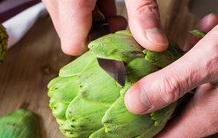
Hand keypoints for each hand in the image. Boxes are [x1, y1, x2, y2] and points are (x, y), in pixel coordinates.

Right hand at [41, 0, 167, 55]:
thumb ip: (142, 11)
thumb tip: (155, 45)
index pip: (74, 45)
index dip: (97, 49)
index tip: (117, 40)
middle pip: (70, 37)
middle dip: (95, 36)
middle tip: (117, 21)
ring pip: (67, 25)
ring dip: (90, 23)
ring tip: (110, 7)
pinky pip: (65, 12)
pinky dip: (84, 12)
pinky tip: (101, 0)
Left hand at [124, 14, 217, 137]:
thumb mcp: (207, 63)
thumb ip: (169, 84)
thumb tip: (131, 104)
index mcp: (203, 117)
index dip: (136, 136)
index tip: (116, 121)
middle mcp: (210, 112)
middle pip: (167, 117)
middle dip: (148, 99)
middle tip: (129, 81)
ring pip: (183, 91)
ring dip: (171, 72)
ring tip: (163, 51)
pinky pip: (203, 73)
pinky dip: (194, 55)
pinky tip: (202, 30)